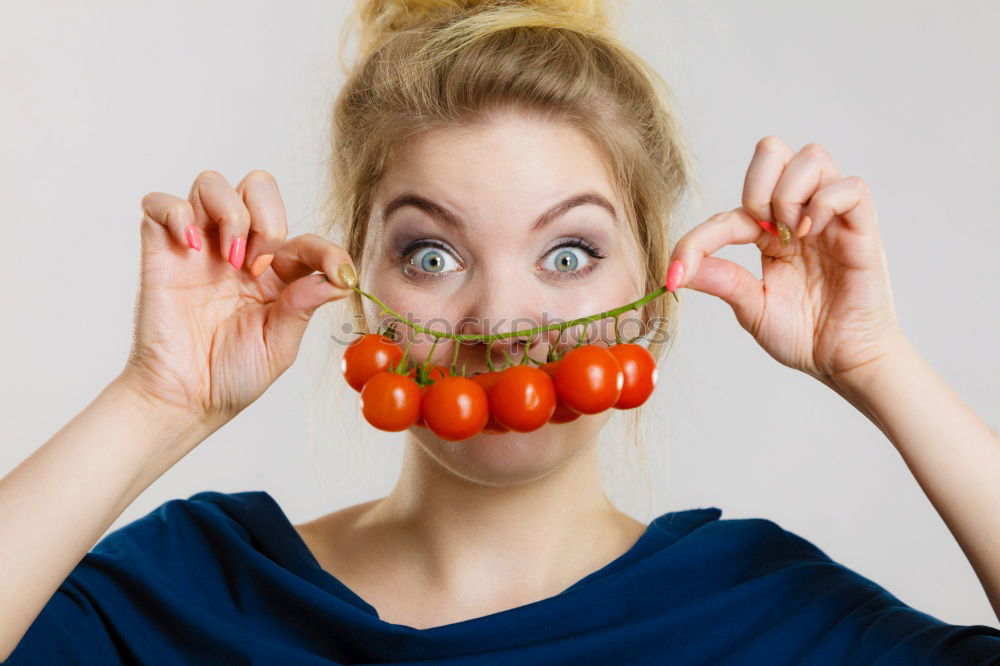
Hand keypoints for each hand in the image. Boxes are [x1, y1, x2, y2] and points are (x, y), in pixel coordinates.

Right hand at [119, 169, 356, 431]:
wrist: (183, 400)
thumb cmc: (230, 377)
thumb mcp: (279, 346)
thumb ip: (304, 306)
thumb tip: (338, 279)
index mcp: (274, 274)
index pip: (305, 238)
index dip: (326, 251)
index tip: (337, 275)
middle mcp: (238, 251)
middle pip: (257, 187)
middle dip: (268, 217)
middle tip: (259, 265)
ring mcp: (198, 247)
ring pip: (212, 183)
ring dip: (230, 212)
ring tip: (231, 260)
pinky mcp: (160, 252)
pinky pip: (160, 204)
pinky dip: (176, 213)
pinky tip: (191, 248)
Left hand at [666, 137, 906, 390]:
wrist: (844, 361)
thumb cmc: (805, 336)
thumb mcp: (751, 308)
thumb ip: (721, 280)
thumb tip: (676, 270)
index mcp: (769, 233)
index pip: (730, 208)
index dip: (698, 238)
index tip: (677, 274)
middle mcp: (799, 215)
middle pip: (772, 150)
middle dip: (755, 186)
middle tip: (759, 233)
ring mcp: (831, 217)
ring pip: (811, 156)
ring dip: (788, 192)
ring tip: (790, 235)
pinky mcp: (862, 227)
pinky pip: (850, 186)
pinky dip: (824, 203)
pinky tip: (813, 235)